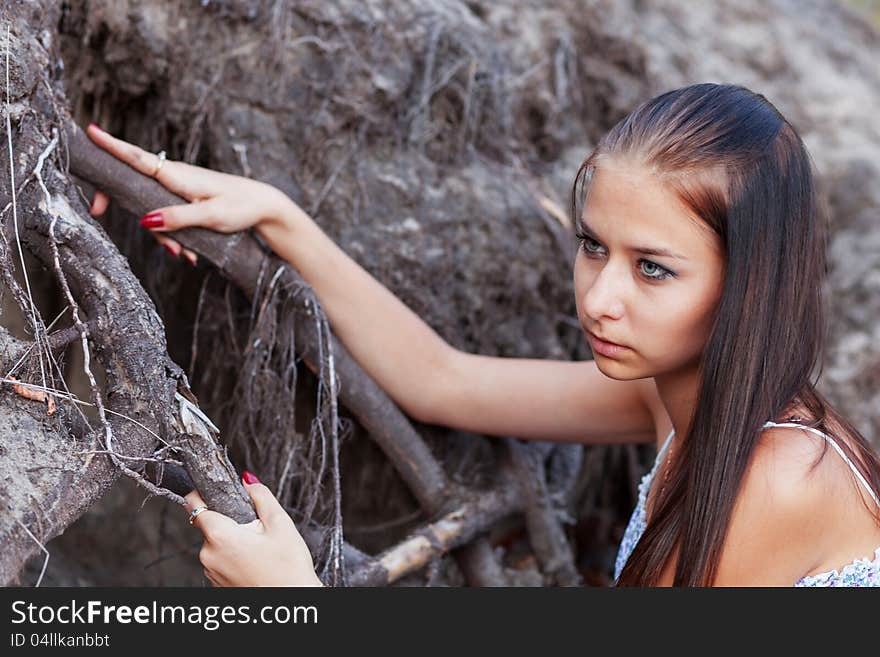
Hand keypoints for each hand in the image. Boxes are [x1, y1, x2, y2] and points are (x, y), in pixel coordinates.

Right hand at [85, 124, 291, 263]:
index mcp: (178, 176)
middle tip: (98, 212)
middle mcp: (175, 178)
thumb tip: (144, 221)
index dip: (113, 146)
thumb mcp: (210, 216)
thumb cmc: (241, 207)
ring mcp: (179, 190)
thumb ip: (178, 218)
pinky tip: (190, 253)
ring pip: (151, 210)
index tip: (90, 131)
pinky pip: (167, 219)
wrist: (263, 207)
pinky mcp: (185, 202)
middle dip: (118, 202)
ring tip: (184, 254)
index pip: (139, 158)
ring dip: (162, 236)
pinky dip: (175, 238)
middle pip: (132, 185)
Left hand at [183, 471, 322, 586]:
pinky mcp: (217, 585)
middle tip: (257, 528)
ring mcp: (211, 573)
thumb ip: (261, 497)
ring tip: (260, 550)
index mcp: (220, 536)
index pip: (194, 504)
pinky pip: (220, 561)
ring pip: (216, 544)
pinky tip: (255, 563)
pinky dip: (234, 558)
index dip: (202, 492)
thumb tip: (248, 481)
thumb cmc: (288, 570)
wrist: (292, 603)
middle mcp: (208, 555)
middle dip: (230, 521)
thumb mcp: (280, 524)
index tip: (212, 489)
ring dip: (233, 541)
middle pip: (210, 525)